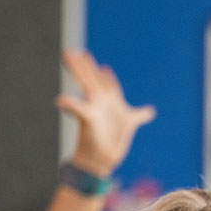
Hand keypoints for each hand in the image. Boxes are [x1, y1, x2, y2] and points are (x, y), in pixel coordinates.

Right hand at [57, 48, 154, 175]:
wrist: (102, 158)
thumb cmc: (112, 141)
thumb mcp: (129, 123)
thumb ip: (139, 115)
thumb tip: (150, 111)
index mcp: (110, 101)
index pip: (106, 81)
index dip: (103, 73)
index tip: (100, 64)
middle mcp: (100, 101)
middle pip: (92, 78)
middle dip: (85, 65)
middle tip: (76, 52)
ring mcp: (93, 108)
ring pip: (84, 84)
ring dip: (77, 71)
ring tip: (67, 58)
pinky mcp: (87, 118)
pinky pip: (77, 108)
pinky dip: (69, 104)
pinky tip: (59, 100)